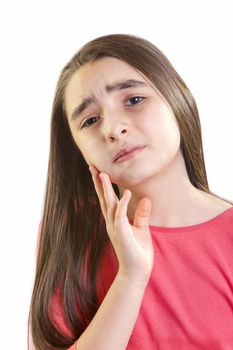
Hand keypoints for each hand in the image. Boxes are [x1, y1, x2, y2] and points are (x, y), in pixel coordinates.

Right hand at [89, 164, 153, 283]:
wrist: (137, 272)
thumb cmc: (138, 251)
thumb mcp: (142, 229)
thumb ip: (142, 214)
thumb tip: (146, 199)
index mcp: (116, 220)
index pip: (108, 199)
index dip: (103, 185)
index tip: (99, 170)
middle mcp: (112, 222)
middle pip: (104, 199)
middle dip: (98, 182)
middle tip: (92, 166)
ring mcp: (115, 228)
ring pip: (109, 205)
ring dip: (105, 190)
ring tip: (103, 174)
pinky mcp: (122, 234)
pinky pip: (121, 216)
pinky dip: (122, 205)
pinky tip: (125, 193)